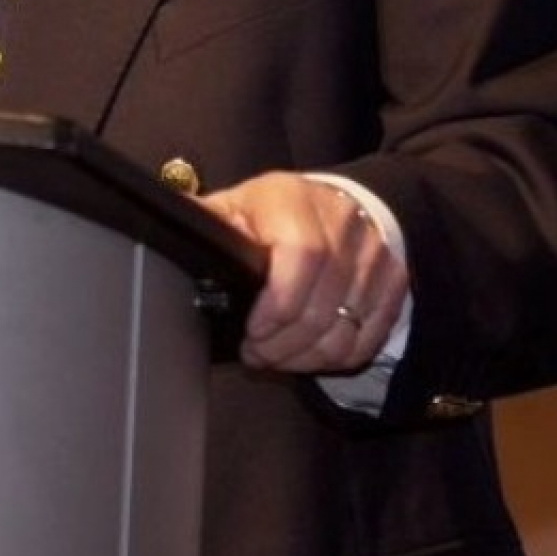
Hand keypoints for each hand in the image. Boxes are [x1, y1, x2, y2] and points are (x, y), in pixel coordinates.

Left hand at [197, 174, 407, 374]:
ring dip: (307, 357)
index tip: (253, 331)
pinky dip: (338, 356)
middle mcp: (341, 217)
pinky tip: (311, 352)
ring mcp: (373, 249)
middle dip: (284, 345)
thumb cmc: (267, 216)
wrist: (328, 205)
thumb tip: (163, 232)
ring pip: (346, 328)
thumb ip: (205, 225)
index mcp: (291, 198)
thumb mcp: (230, 211)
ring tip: (279, 355)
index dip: (278, 305)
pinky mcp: (394, 277)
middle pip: (323, 304)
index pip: (303, 254)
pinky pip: (370, 335)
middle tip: (258, 354)